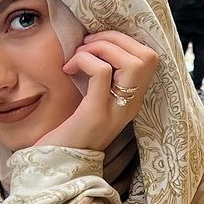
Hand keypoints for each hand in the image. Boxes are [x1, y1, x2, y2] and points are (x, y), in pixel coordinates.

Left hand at [38, 31, 159, 155]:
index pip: (149, 58)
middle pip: (148, 56)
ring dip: (102, 47)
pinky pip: (102, 73)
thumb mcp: (91, 100)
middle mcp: (130, 105)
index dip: (124, 41)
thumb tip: (93, 42)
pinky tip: (69, 69)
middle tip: (86, 45)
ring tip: (79, 55)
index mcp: (132, 100)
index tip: (95, 45)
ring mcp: (116, 110)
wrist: (55, 165)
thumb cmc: (68, 130)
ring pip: (132, 62)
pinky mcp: (96, 114)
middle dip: (114, 39)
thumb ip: (100, 77)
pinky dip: (86, 60)